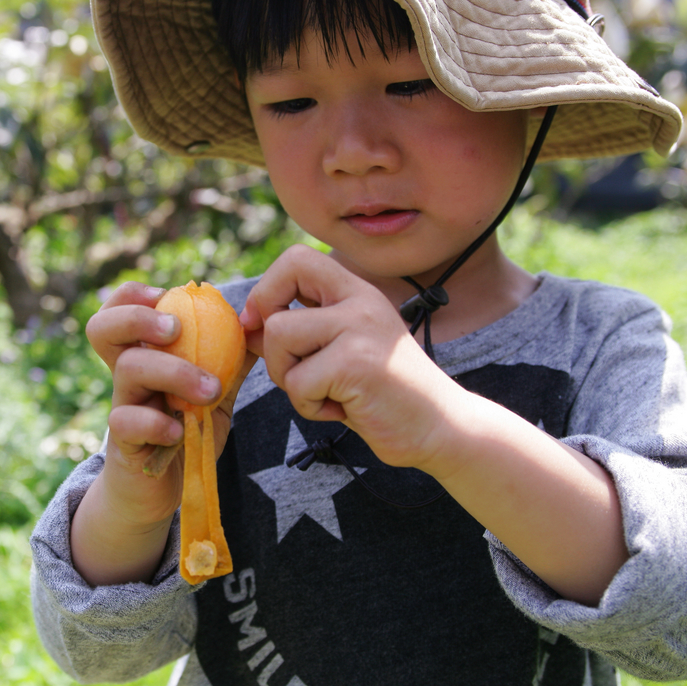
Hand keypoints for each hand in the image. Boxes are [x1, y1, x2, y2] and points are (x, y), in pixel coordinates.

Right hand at [84, 281, 252, 525]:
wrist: (161, 490)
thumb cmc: (185, 432)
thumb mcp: (212, 392)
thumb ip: (229, 360)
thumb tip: (260, 325)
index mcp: (143, 355)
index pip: (118, 308)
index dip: (134, 295)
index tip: (166, 298)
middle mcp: (125, 376)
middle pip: (102, 328)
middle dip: (138, 318)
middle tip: (176, 328)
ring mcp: (122, 406)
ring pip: (128, 368)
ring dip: (174, 371)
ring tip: (209, 390)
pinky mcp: (124, 443)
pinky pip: (128, 421)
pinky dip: (159, 422)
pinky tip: (181, 430)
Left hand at [239, 245, 457, 471]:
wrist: (440, 427)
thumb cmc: (382, 393)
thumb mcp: (338, 352)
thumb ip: (297, 335)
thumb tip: (246, 323)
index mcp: (356, 292)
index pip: (297, 258)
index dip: (267, 291)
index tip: (265, 325)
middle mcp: (359, 301)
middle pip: (274, 309)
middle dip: (272, 350)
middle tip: (299, 373)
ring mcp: (359, 329)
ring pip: (280, 341)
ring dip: (291, 381)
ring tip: (328, 394)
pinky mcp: (357, 363)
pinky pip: (299, 383)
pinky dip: (311, 407)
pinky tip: (345, 409)